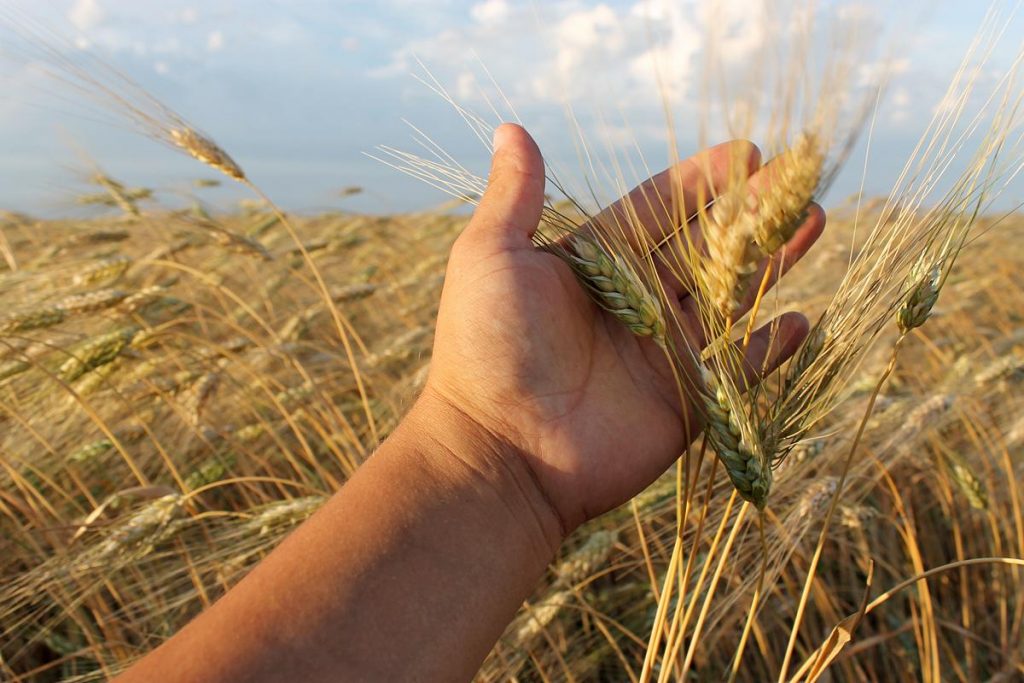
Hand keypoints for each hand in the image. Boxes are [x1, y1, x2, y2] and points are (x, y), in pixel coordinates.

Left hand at [421, 124, 824, 541]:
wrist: (499, 450)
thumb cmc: (486, 347)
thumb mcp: (491, 257)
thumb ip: (514, 196)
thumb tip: (511, 129)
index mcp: (593, 265)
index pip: (657, 210)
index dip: (701, 181)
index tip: (749, 151)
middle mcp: (632, 303)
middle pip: (703, 247)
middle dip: (751, 213)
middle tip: (800, 177)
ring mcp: (660, 354)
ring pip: (729, 298)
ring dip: (771, 263)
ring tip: (814, 221)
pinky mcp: (683, 403)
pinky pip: (737, 372)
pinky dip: (768, 350)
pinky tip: (799, 321)